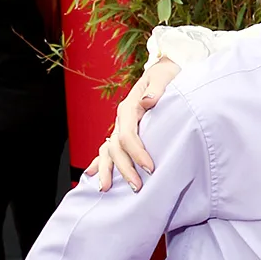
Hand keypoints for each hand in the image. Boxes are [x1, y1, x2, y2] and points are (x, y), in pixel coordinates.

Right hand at [90, 58, 181, 190]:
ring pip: (108, 150)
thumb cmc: (168, 74)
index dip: (137, 153)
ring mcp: (121, 126)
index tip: (150, 168)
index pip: (128, 135)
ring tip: (105, 189)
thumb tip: (148, 100)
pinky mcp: (124, 131)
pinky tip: (91, 174)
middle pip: (116, 147)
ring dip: (107, 170)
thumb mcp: (164, 76)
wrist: (167, 71)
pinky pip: (108, 149)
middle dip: (125, 169)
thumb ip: (157, 88)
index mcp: (129, 107)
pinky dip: (99, 162)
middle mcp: (122, 119)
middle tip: (137, 187)